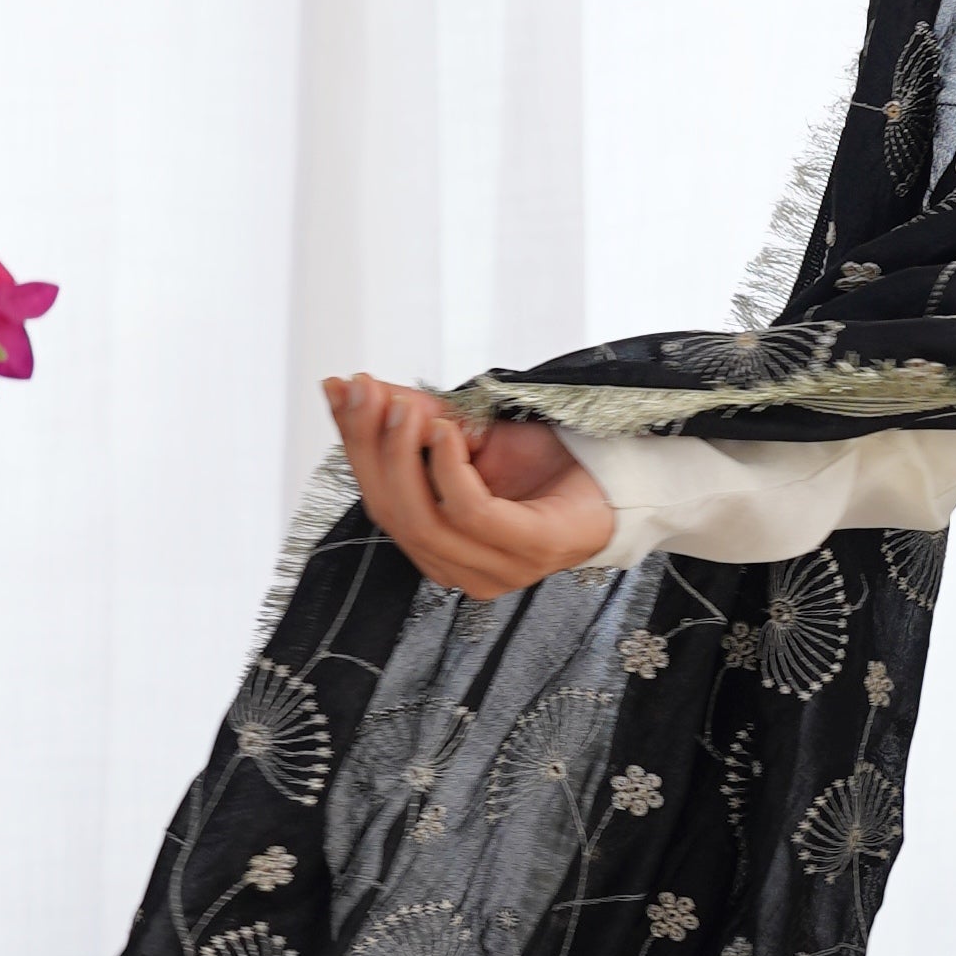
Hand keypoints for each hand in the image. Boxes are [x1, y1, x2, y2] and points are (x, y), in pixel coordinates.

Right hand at [323, 372, 612, 598]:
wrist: (613, 473)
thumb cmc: (540, 461)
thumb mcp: (463, 431)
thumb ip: (409, 417)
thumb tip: (343, 386)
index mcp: (437, 546)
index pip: (379, 500)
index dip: (356, 445)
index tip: (343, 389)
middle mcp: (458, 568)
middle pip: (392, 512)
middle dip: (371, 447)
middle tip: (368, 392)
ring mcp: (493, 570)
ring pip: (422, 519)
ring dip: (403, 456)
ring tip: (405, 409)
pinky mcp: (528, 553)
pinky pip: (469, 513)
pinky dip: (449, 470)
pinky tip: (446, 432)